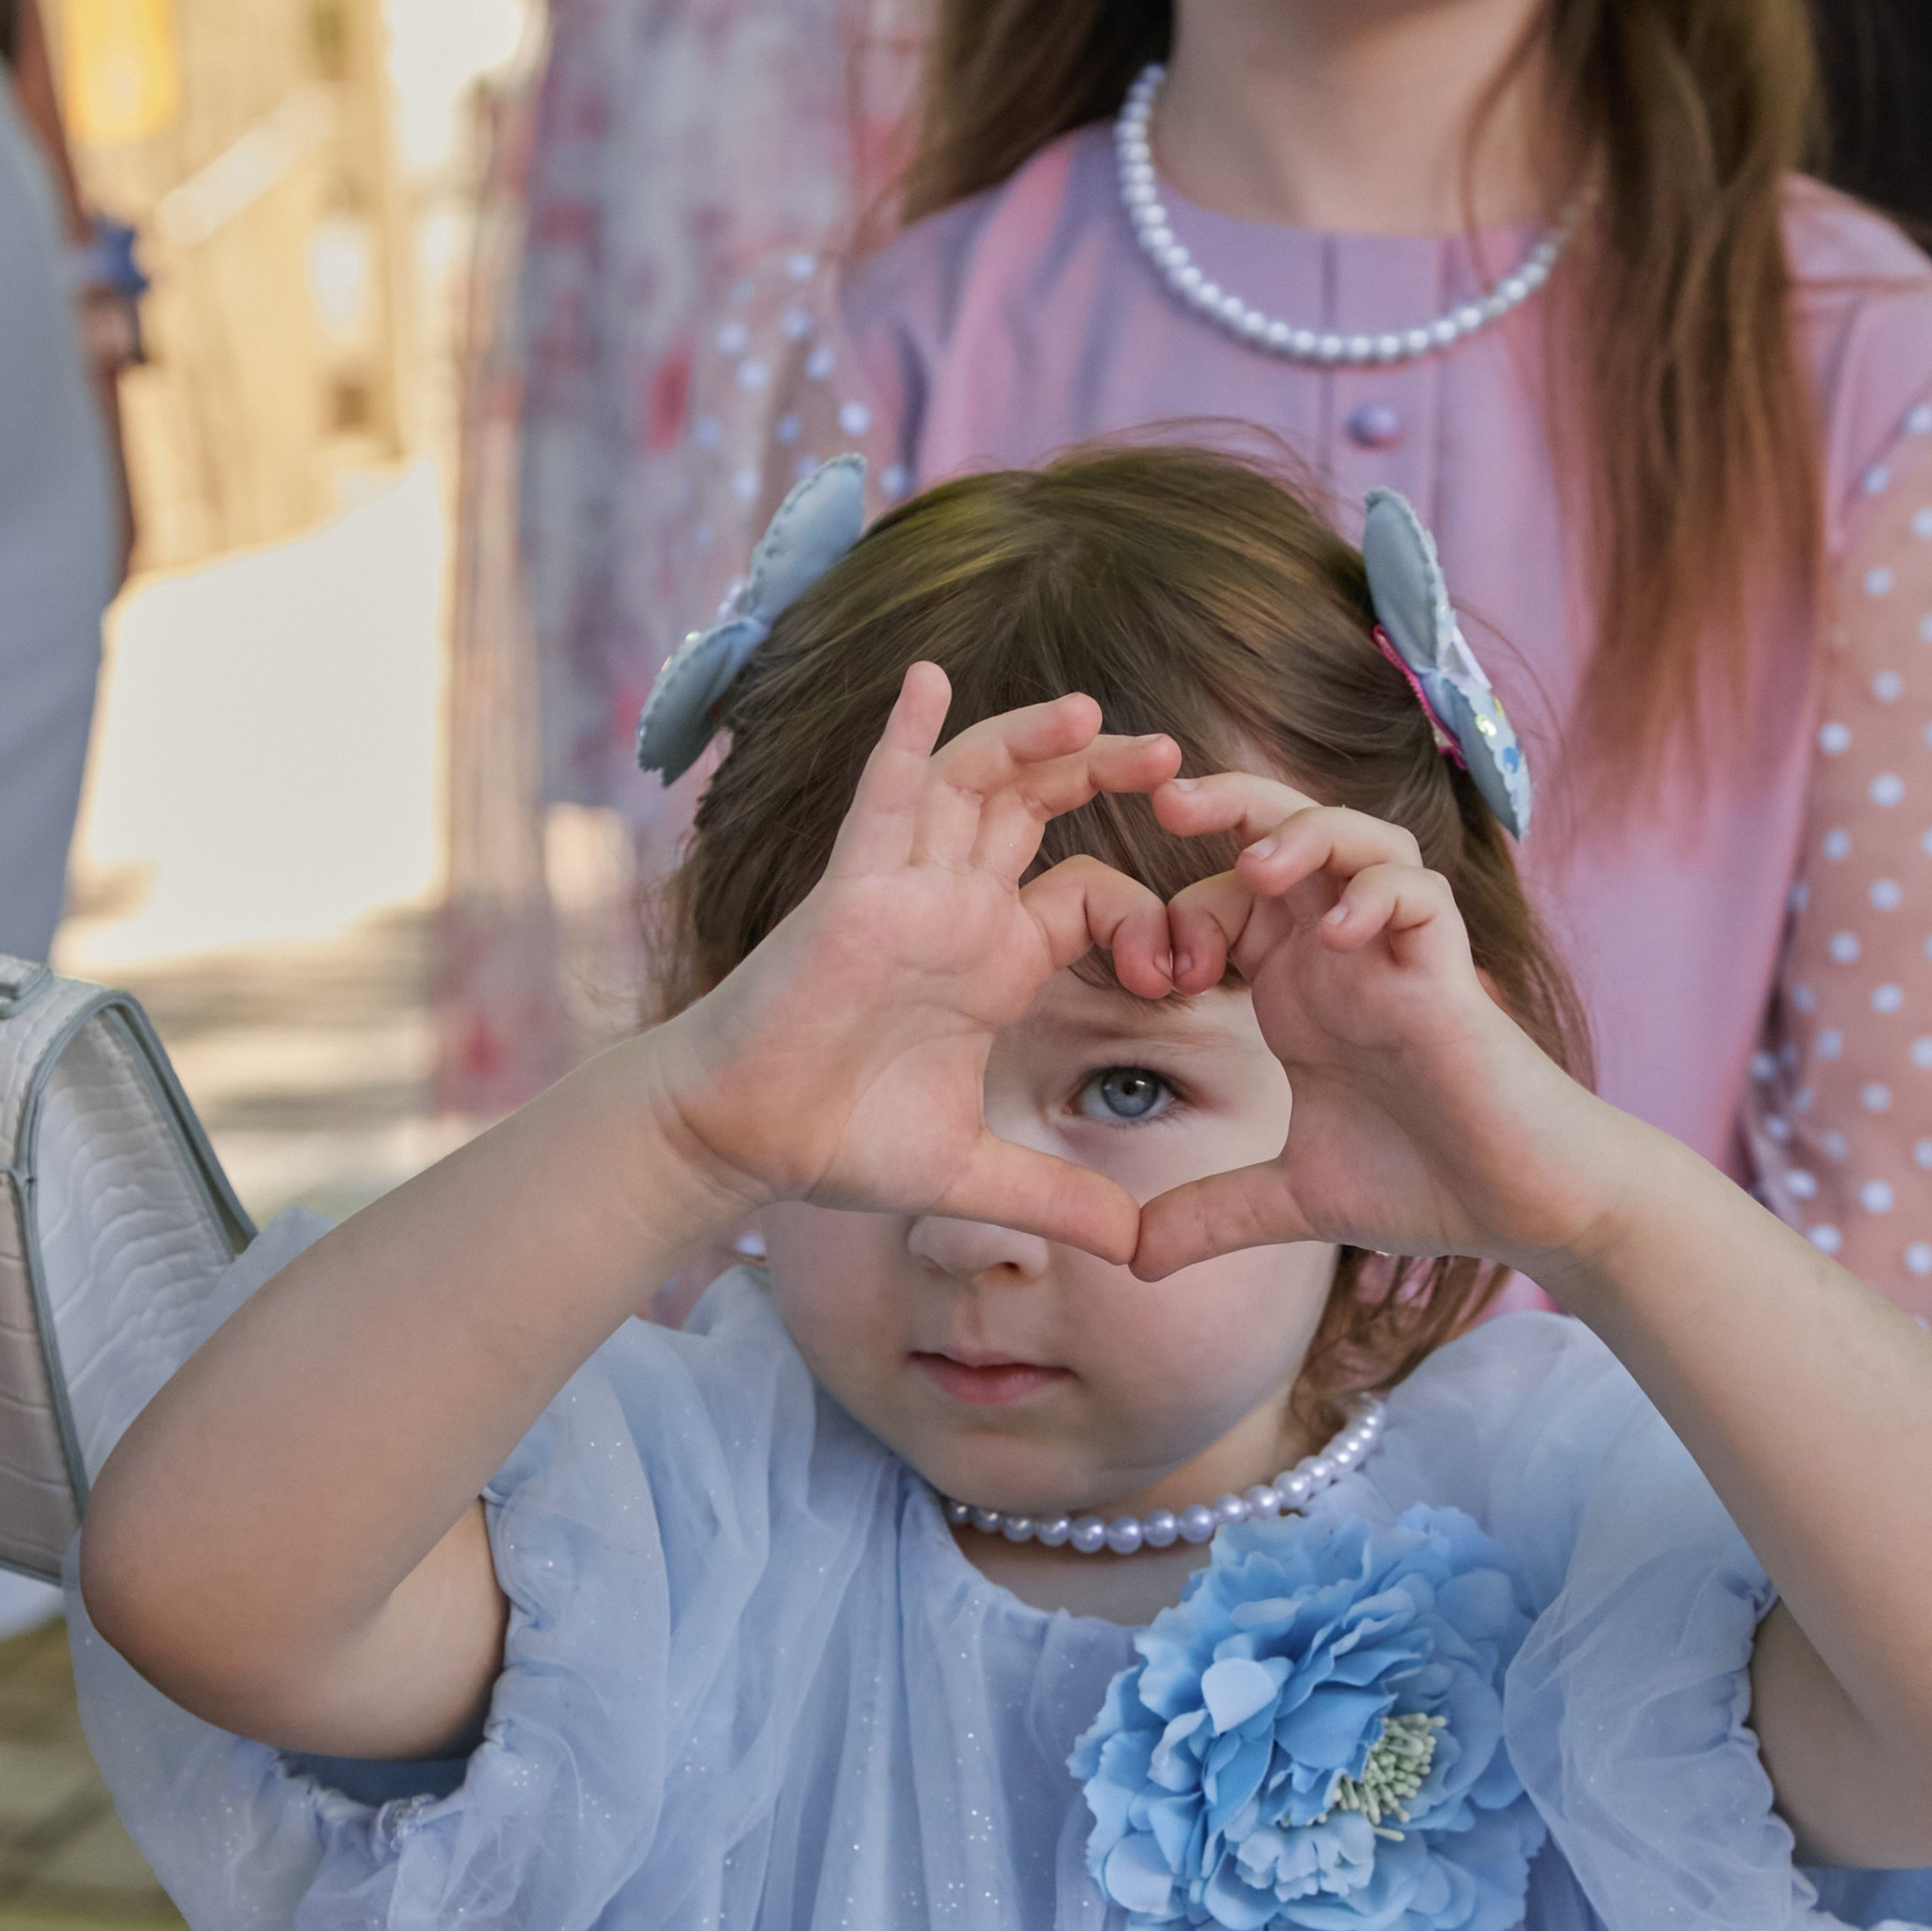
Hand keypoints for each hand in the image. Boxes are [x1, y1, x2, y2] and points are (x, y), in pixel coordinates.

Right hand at [655, 663, 1180, 1262]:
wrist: (746, 1142)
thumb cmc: (840, 1141)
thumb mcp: (975, 1175)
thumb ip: (1060, 1199)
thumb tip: (1139, 1251)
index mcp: (993, 959)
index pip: (1089, 895)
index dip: (1147, 915)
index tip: (1185, 971)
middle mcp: (954, 910)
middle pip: (1038, 808)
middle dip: (1104, 773)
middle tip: (1179, 756)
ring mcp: (903, 891)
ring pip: (972, 785)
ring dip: (1030, 740)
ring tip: (1094, 710)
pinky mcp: (851, 893)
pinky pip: (880, 798)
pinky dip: (904, 737)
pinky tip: (928, 679)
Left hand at [1131, 772, 1628, 1282]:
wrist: (1524, 1209)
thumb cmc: (1425, 1183)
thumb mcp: (1291, 1202)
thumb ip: (1211, 1216)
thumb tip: (1132, 1261)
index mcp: (1298, 986)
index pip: (1225, 897)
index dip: (1175, 915)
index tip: (1155, 980)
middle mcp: (1344, 954)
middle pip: (1284, 830)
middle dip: (1226, 803)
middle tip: (1165, 799)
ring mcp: (1398, 955)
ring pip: (1357, 838)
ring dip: (1303, 832)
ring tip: (1257, 867)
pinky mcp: (1450, 975)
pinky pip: (1420, 895)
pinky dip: (1378, 893)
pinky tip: (1337, 932)